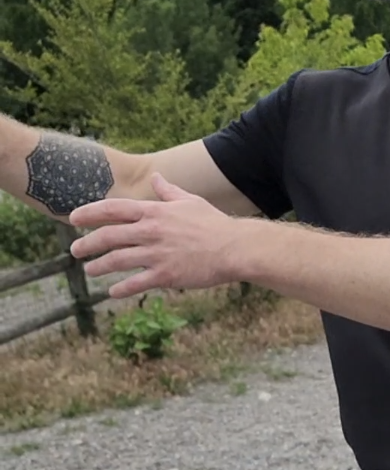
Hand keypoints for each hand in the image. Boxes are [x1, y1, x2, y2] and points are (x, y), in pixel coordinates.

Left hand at [69, 173, 238, 298]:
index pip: (113, 209)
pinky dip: (120, 289)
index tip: (73, 219)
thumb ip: (168, 191)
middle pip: (108, 236)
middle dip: (86, 244)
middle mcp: (151, 232)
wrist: (235, 248)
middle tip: (75, 250)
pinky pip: (135, 283)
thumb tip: (156, 177)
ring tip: (91, 270)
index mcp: (155, 212)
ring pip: (116, 261)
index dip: (89, 213)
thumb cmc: (214, 224)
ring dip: (99, 266)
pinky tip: (112, 292)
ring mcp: (157, 254)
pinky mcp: (165, 275)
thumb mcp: (190, 201)